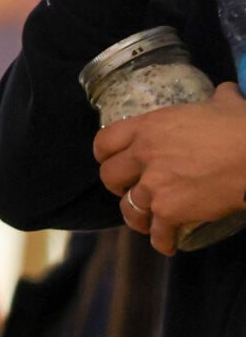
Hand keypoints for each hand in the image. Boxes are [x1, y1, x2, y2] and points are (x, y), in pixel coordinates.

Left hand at [95, 85, 245, 253]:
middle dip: (117, 186)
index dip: (105, 155)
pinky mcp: (170, 210)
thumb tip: (226, 92)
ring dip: (136, 217)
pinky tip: (168, 243)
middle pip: (109, 176)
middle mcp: (144, 154)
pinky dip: (162, 241)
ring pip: (128, 208)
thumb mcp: (223, 103)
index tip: (111, 162)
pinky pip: (156, 233)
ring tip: (146, 222)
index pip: (105, 141)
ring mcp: (154, 184)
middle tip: (130, 190)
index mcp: (149, 126)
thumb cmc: (241, 127)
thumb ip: (216, 98)